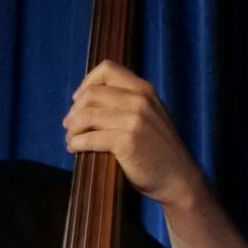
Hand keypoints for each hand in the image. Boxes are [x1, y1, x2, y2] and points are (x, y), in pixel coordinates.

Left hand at [63, 61, 205, 209]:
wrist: (179, 178)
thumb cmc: (160, 150)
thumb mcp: (151, 115)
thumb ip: (129, 102)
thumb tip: (90, 99)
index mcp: (144, 89)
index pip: (107, 69)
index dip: (86, 83)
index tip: (78, 101)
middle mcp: (139, 99)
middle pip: (91, 94)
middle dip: (74, 111)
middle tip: (69, 126)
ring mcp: (134, 120)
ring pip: (87, 115)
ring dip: (72, 129)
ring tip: (71, 140)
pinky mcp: (127, 141)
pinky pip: (90, 138)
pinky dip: (77, 143)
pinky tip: (75, 149)